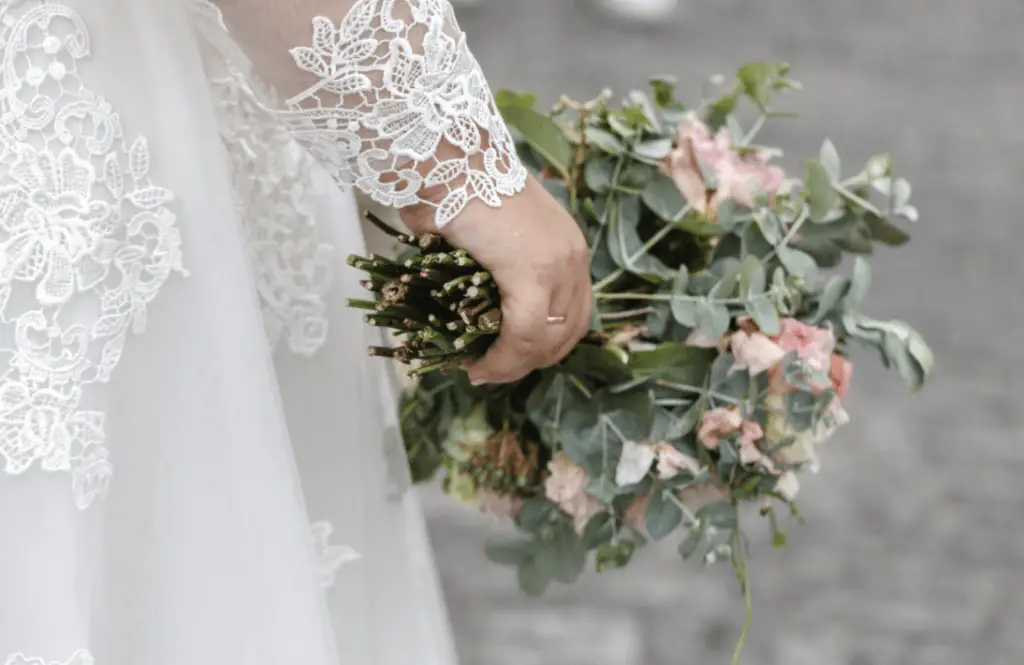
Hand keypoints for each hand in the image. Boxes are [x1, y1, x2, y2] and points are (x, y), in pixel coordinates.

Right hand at [402, 175, 591, 383]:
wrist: (445, 153)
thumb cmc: (453, 181)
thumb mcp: (486, 228)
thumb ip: (489, 263)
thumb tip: (463, 295)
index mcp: (566, 244)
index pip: (572, 310)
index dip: (545, 343)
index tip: (510, 358)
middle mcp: (572, 255)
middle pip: (568, 330)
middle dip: (533, 360)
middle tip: (495, 371)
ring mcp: (558, 263)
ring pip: (547, 338)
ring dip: (515, 365)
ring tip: (482, 372)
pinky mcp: (533, 271)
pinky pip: (524, 333)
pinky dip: (503, 359)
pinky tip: (479, 365)